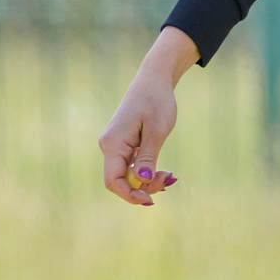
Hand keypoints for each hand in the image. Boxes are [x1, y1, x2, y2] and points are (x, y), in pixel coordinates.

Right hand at [100, 27, 198, 204]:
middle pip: (120, 181)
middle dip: (143, 187)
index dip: (129, 194)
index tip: (150, 199)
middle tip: (168, 180)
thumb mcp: (157, 130)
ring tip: (169, 175)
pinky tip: (164, 172)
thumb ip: (149, 156)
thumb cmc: (157, 101)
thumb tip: (143, 180)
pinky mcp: (125, 145)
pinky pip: (132, 166)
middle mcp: (109, 146)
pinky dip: (147, 171)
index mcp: (112, 144)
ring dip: (147, 180)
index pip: (112, 181)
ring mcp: (116, 146)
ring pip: (128, 175)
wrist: (154, 80)